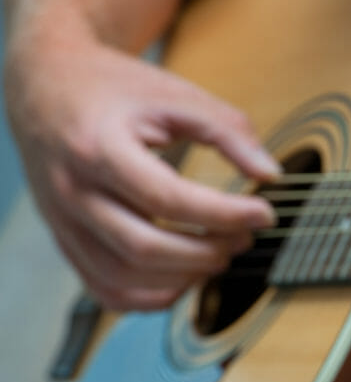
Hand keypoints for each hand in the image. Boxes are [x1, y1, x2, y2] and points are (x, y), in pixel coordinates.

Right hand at [5, 30, 278, 310]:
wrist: (46, 84)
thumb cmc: (115, 88)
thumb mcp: (176, 95)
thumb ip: (229, 131)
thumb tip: (271, 175)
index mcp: (97, 147)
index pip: (166, 198)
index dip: (223, 213)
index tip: (264, 213)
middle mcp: (72, 191)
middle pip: (143, 247)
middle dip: (206, 252)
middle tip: (245, 238)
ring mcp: (62, 222)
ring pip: (122, 278)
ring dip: (183, 278)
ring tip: (221, 254)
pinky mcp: (65, 240)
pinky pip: (104, 290)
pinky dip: (150, 297)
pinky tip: (187, 277)